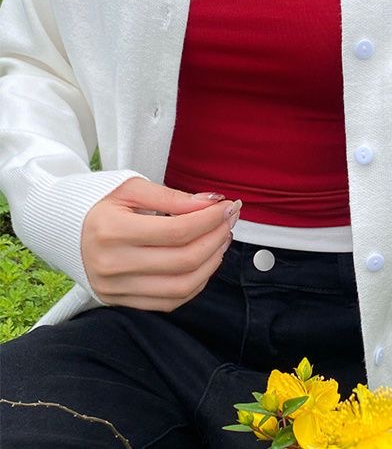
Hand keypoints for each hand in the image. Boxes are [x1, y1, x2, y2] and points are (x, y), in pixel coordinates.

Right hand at [81, 176, 240, 311]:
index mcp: (112, 232)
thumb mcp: (132, 188)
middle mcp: (112, 265)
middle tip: (230, 219)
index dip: (211, 219)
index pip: (178, 231)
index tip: (228, 205)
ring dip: (212, 262)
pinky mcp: (119, 302)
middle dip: (217, 237)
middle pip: (184, 259)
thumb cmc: (99, 202)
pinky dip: (196, 283)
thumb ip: (173, 197)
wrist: (63, 228)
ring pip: (182, 286)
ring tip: (221, 238)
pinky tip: (205, 261)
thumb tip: (211, 203)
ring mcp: (115, 288)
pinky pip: (169, 302)